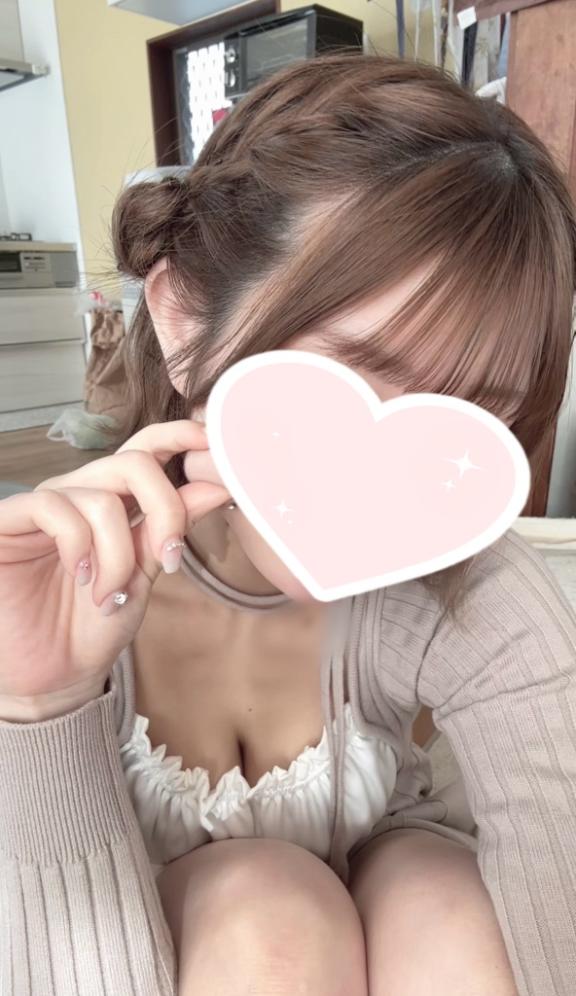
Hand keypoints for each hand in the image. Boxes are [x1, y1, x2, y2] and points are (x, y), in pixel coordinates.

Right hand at [0, 421, 230, 720]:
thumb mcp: (142, 574)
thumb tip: (215, 487)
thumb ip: (169, 528)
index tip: (209, 444)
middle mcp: (77, 494)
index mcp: (112, 502)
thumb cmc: (92, 627)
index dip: (176, 436)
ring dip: (117, 556)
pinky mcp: (7, 521)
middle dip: (165, 510)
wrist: (51, 677)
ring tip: (109, 596)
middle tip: (169, 558)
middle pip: (134, 464)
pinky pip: (53, 508)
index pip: (143, 450)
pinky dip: (78, 546)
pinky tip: (80, 576)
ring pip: (101, 499)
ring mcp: (41, 507)